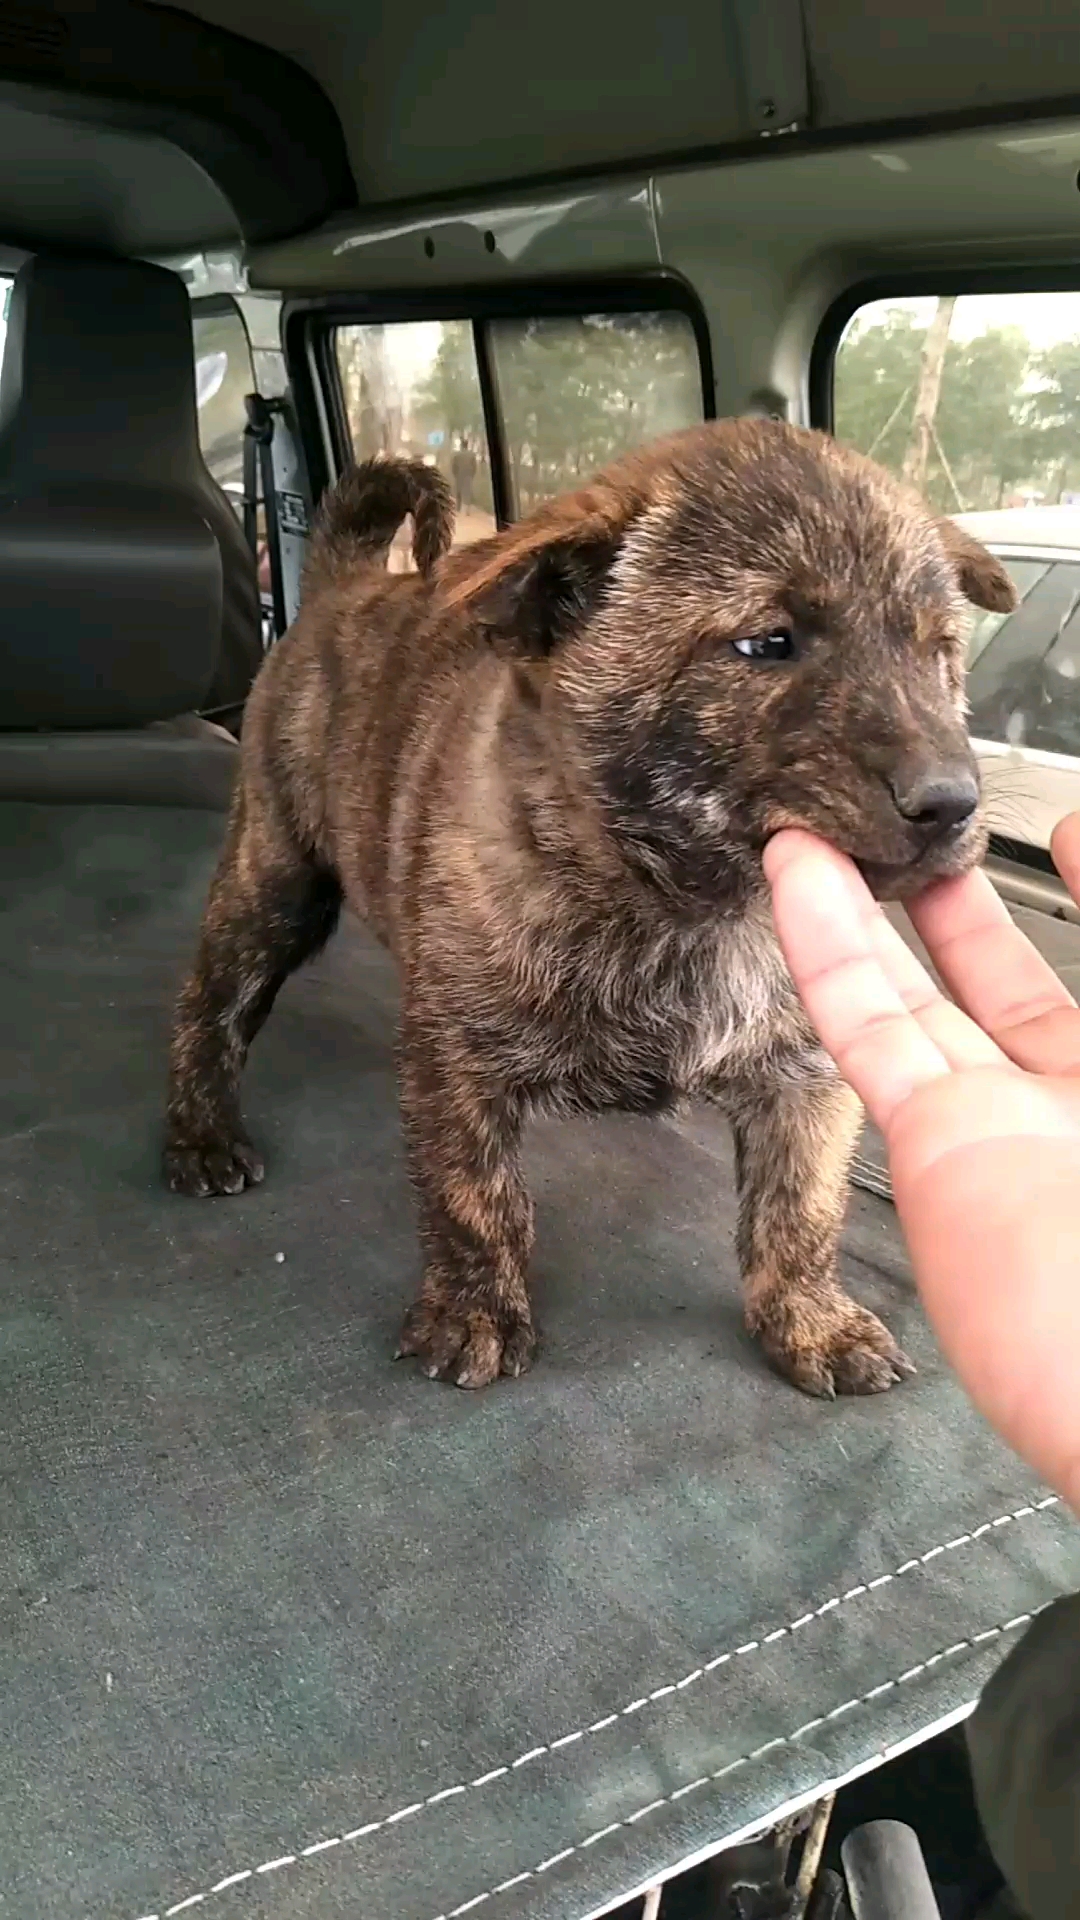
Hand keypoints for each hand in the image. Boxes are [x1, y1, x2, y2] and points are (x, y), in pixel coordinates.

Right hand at [764, 815, 1079, 1510]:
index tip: (1059, 829)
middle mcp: (1068, 1102)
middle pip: (1000, 985)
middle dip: (951, 910)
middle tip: (910, 839)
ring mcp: (996, 1124)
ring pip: (916, 996)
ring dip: (863, 906)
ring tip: (820, 827)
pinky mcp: (933, 1143)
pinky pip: (870, 1029)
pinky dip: (829, 946)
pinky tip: (800, 878)